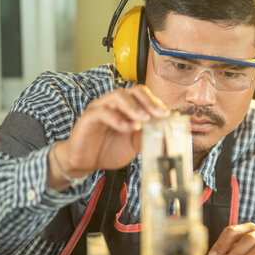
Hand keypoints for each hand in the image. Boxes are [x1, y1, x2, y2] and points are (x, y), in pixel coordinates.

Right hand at [47, 85, 167, 190]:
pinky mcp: (88, 117)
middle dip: (149, 102)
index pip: (145, 96)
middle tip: (159, 115)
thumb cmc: (109, 150)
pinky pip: (103, 112)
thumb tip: (167, 129)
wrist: (87, 162)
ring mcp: (101, 108)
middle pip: (133, 91)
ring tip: (143, 120)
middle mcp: (114, 104)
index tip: (168, 116)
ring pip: (118, 96)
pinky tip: (127, 128)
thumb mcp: (135, 144)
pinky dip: (117, 119)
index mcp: (127, 107)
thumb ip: (149, 135)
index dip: (157, 104)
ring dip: (134, 107)